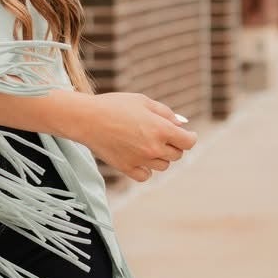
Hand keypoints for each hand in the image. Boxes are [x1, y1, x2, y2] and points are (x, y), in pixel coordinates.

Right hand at [54, 90, 195, 180]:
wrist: (87, 118)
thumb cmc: (115, 105)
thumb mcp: (143, 101)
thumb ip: (166, 113)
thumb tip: (181, 125)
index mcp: (161, 129)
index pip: (188, 142)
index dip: (190, 137)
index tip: (186, 135)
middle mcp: (153, 147)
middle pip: (177, 155)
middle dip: (174, 145)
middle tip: (162, 135)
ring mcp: (140, 160)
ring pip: (163, 166)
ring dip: (160, 157)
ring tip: (147, 144)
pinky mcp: (126, 168)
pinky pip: (146, 175)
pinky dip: (146, 169)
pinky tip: (140, 158)